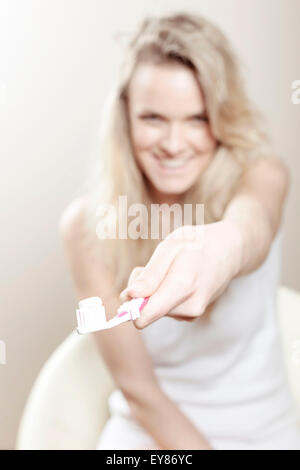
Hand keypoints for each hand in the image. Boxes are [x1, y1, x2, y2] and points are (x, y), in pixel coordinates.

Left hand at [120, 221, 244, 328]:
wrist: (230, 252)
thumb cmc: (198, 244)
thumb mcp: (171, 246)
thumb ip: (151, 274)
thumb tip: (130, 296)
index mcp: (183, 285)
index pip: (146, 314)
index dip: (129, 306)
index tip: (124, 294)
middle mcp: (190, 306)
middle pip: (146, 312)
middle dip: (140, 293)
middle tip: (150, 268)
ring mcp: (193, 313)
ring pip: (154, 310)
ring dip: (153, 292)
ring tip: (168, 270)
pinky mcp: (192, 316)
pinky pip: (164, 309)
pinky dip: (162, 295)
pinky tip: (176, 279)